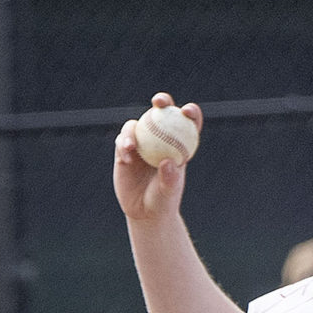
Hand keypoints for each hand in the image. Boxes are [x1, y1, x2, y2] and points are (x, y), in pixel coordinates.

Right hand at [113, 92, 200, 224]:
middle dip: (162, 101)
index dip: (190, 112)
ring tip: (131, 148)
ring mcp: (141, 142)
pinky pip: (122, 140)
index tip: (187, 111)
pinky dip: (123, 145)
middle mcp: (160, 139)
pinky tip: (126, 157)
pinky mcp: (124, 149)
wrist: (144, 211)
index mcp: (179, 145)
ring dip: (133, 131)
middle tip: (159, 101)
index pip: (188, 124)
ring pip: (136, 125)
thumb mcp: (168, 193)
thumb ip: (169, 179)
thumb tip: (167, 161)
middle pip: (162, 113)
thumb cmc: (162, 202)